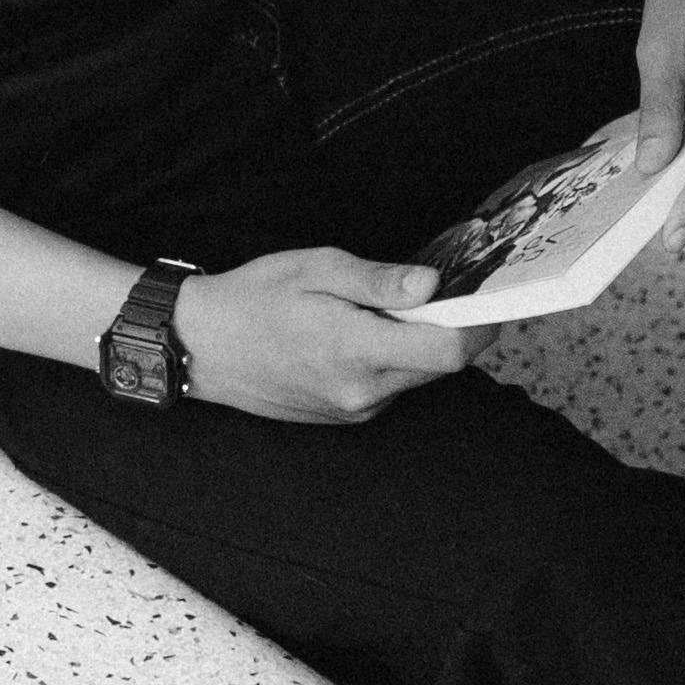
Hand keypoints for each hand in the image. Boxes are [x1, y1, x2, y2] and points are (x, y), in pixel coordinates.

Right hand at [175, 247, 475, 425]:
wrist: (202, 346)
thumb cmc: (254, 299)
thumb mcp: (316, 269)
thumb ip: (379, 281)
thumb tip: (433, 285)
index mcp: (356, 350)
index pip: (448, 353)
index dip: (477, 325)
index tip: (483, 298)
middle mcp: (361, 391)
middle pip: (438, 366)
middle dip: (447, 328)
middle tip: (431, 290)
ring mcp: (353, 408)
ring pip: (414, 377)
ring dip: (414, 345)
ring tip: (379, 309)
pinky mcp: (344, 415)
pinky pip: (388, 387)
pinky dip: (389, 360)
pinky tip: (356, 334)